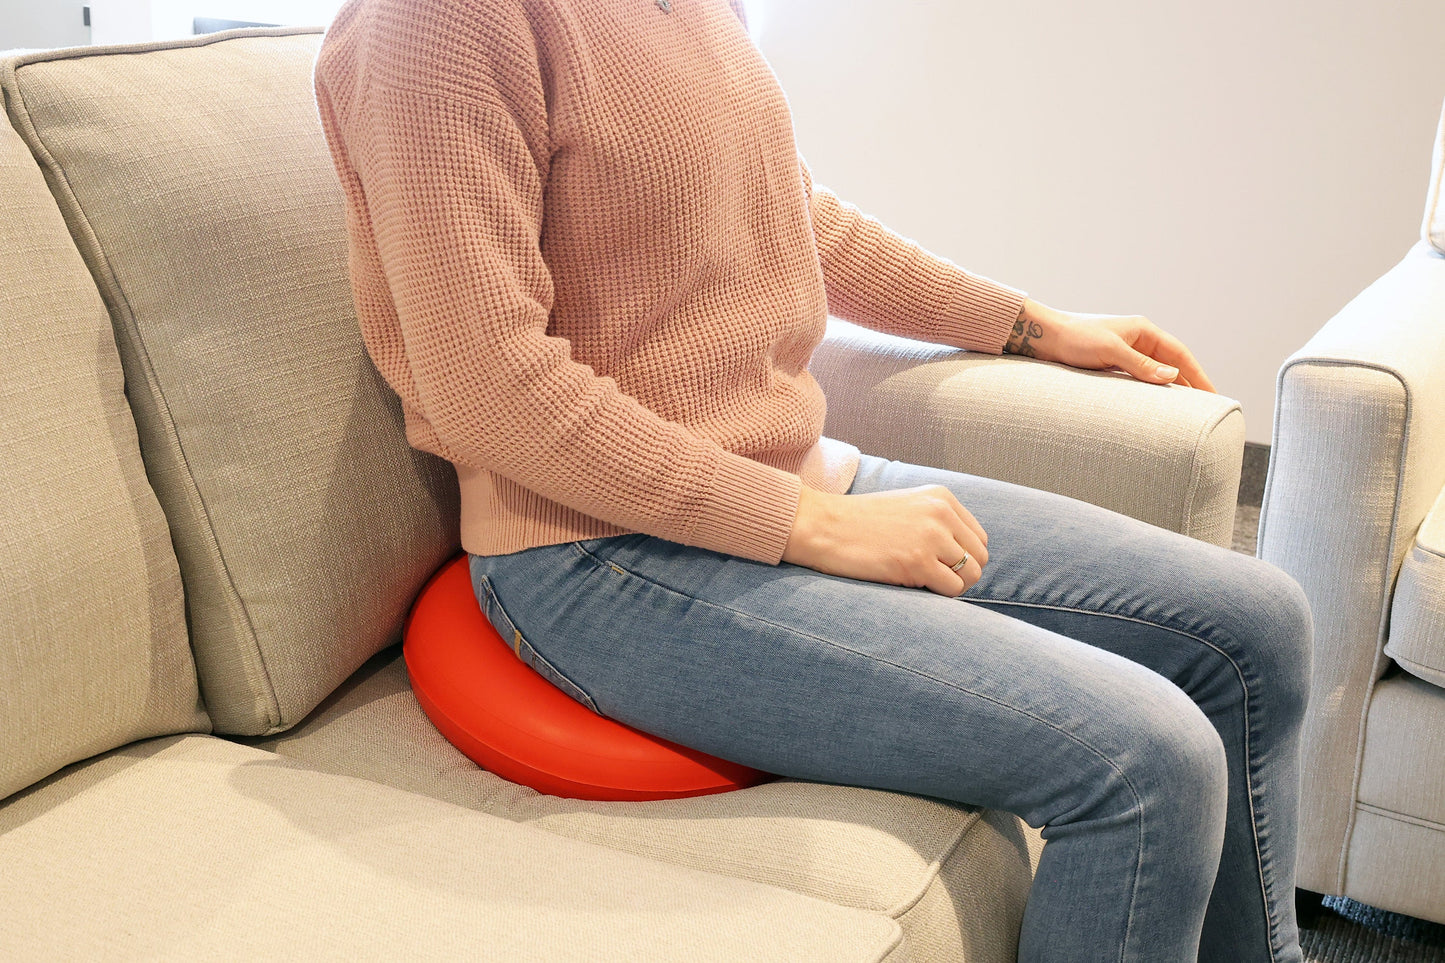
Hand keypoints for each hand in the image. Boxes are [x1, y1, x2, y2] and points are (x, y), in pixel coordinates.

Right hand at [782, 486, 988, 595]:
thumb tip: (965, 557)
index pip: (978, 539)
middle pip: (980, 558)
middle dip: (961, 575)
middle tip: (931, 580)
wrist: (821, 525)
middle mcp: (942, 514)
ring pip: (971, 576)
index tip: (939, 565)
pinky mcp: (917, 563)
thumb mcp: (906, 506)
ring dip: (951, 588)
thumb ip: (937, 522)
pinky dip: (937, 595)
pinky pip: (951, 590)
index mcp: (941, 498)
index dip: (963, 558)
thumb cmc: (857, 522)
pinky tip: (913, 587)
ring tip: (923, 585)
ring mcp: (931, 537)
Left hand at [1004, 299, 1215, 391]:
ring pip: (1157, 373)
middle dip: (1190, 386)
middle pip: (1173, 364)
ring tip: (1188, 413)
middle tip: (1208, 410)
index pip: (1180, 354)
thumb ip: (1140, 364)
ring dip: (1172, 391)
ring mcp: (1126, 352)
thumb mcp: (1109, 351)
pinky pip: (1140, 379)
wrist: (1044, 338)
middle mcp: (1138, 340)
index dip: (1198, 376)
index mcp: (1143, 330)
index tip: (1213, 396)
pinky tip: (1157, 408)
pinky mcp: (1112, 364)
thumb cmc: (1074, 339)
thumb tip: (1172, 376)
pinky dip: (1152, 392)